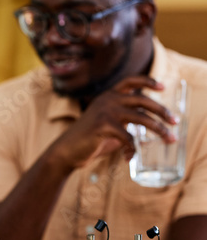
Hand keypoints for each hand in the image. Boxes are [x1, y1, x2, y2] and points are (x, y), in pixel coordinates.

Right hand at [50, 76, 177, 169]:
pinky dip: (133, 149)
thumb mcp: (109, 129)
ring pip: (141, 118)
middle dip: (162, 110)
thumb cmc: (89, 141)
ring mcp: (105, 111)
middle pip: (142, 100)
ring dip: (158, 129)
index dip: (148, 81)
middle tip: (174, 121)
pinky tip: (130, 157)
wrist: (66, 151)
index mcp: (108, 96)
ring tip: (169, 139)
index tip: (162, 87)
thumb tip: (148, 137)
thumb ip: (125, 126)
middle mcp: (108, 100)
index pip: (130, 81)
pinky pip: (128, 137)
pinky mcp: (103, 126)